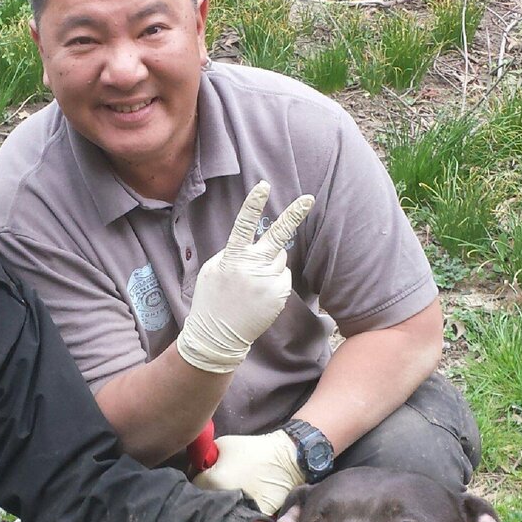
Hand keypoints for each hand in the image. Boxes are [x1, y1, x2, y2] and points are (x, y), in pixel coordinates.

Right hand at [176, 183, 313, 373]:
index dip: (253, 205)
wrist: (217, 335)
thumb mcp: (214, 271)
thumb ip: (233, 254)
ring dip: (272, 264)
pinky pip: (283, 277)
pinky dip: (275, 282)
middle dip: (293, 215)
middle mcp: (253, 267)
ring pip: (280, 259)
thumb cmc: (212, 299)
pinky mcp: (279, 295)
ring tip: (253, 284)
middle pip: (278, 236)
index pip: (243, 225)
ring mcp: (268, 281)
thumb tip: (255, 245)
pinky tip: (259, 295)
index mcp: (232, 258)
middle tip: (309, 198)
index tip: (263, 186)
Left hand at [192, 429, 304, 514]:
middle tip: (220, 482)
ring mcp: (240, 510)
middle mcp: (223, 499)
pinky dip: (241, 509)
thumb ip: (207, 456)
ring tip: (235, 490)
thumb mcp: (224, 444)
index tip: (206, 473)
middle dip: (209, 492)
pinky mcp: (255, 516)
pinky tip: (247, 498)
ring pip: (223, 510)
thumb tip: (200, 467)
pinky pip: (240, 516)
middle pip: (206, 500)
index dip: (199, 476)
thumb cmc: (254, 449)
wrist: (286, 459)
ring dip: (224, 503)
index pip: (194, 483)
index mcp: (212, 481)